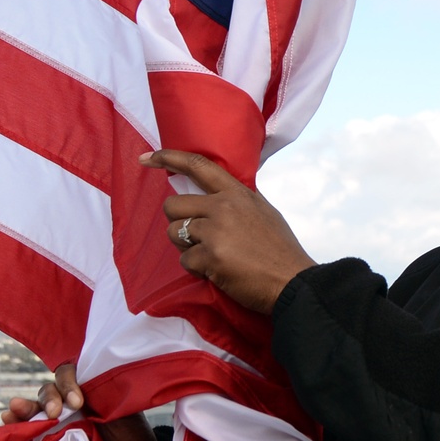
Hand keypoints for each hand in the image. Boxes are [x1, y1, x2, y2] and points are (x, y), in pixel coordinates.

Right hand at [1, 364, 168, 440]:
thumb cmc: (130, 438)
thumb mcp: (122, 413)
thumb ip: (103, 400)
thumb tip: (85, 397)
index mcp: (88, 389)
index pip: (69, 375)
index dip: (68, 385)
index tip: (78, 402)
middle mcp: (70, 403)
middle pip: (50, 391)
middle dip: (48, 398)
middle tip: (54, 412)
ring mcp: (58, 422)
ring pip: (37, 408)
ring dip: (26, 408)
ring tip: (13, 410)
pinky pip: (29, 429)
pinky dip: (16, 424)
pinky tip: (5, 420)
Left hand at [140, 149, 316, 313]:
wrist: (293, 281)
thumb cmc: (280, 250)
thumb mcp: (263, 211)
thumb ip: (237, 201)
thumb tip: (216, 195)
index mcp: (237, 193)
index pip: (198, 166)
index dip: (168, 158)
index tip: (146, 158)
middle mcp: (223, 207)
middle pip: (173, 205)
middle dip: (178, 222)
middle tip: (196, 238)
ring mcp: (215, 231)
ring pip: (174, 233)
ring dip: (186, 247)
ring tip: (211, 256)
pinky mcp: (210, 257)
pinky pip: (185, 261)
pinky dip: (198, 269)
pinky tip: (218, 271)